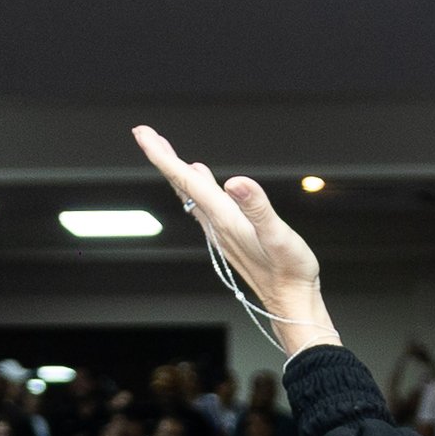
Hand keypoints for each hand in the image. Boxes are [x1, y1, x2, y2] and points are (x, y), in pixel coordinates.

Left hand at [134, 127, 324, 345]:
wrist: (291, 300)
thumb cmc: (289, 271)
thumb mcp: (278, 235)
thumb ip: (257, 207)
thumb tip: (236, 182)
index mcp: (225, 218)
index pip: (187, 180)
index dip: (163, 156)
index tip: (144, 135)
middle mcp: (217, 224)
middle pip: (182, 185)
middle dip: (162, 158)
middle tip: (146, 135)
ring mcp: (221, 231)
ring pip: (191, 194)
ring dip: (177, 171)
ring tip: (167, 152)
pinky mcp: (230, 236)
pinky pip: (204, 205)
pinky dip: (196, 186)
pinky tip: (203, 181)